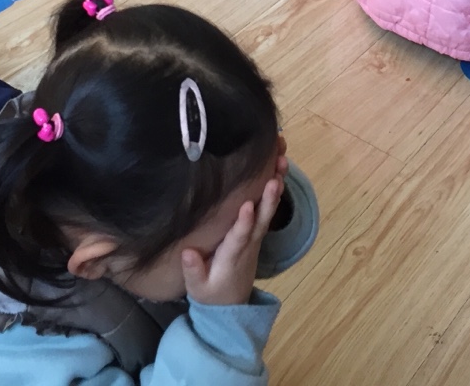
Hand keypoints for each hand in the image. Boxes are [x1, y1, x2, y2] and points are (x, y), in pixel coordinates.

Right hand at [182, 173, 282, 305]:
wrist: (232, 305)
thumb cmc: (211, 293)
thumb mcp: (198, 288)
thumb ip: (193, 271)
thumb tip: (187, 252)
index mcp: (231, 258)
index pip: (239, 239)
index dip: (244, 223)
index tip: (247, 206)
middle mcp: (248, 245)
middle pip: (261, 222)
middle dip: (268, 200)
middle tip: (275, 178)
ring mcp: (255, 238)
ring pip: (268, 213)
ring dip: (276, 190)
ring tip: (283, 163)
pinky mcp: (257, 233)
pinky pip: (268, 210)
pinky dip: (275, 192)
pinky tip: (278, 171)